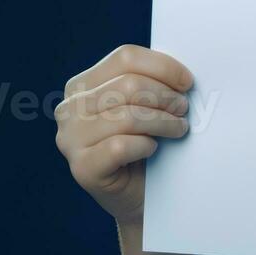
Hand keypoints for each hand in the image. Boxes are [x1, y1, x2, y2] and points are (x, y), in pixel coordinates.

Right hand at [54, 44, 194, 224]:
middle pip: (128, 84)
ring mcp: (70, 139)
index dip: (163, 66)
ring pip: (127, 115)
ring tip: (179, 128)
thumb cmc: (146, 144)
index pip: (125, 57)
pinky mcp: (81, 167)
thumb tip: (180, 71)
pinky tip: (153, 148)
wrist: (141, 197)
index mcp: (81, 85)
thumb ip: (149, 83)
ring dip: (163, 121)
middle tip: (184, 109)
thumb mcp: (143, 105)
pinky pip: (120, 146)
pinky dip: (145, 145)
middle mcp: (69, 109)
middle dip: (166, 96)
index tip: (187, 81)